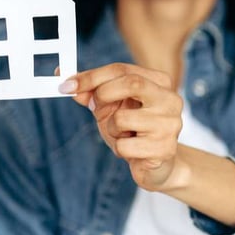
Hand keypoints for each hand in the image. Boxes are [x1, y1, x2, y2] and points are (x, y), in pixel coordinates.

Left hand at [60, 63, 183, 191]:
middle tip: (93, 107)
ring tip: (123, 135)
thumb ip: (90, 92)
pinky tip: (132, 151)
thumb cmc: (133, 130)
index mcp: (158, 82)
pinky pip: (124, 146)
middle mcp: (169, 99)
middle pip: (131, 83)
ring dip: (111, 129)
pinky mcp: (164, 149)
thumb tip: (64, 79)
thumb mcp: (110, 107)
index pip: (121, 70)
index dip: (91, 76)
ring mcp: (170, 124)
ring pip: (122, 118)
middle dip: (103, 94)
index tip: (66, 84)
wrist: (158, 165)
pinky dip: (119, 149)